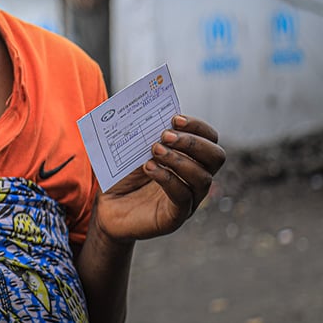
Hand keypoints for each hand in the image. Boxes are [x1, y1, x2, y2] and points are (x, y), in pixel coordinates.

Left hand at [92, 115, 225, 242]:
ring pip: (203, 178)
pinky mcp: (175, 217)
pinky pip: (183, 197)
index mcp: (190, 158)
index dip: (197, 126)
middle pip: (216, 157)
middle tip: (165, 135)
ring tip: (154, 150)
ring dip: (178, 160)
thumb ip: (144, 130)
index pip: (210, 139)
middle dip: (192, 142)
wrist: (106, 207)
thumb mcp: (133, 148)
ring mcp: (189, 199)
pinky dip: (168, 179)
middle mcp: (195, 178)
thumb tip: (146, 105)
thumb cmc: (122, 174)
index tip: (175, 118)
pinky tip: (149, 168)